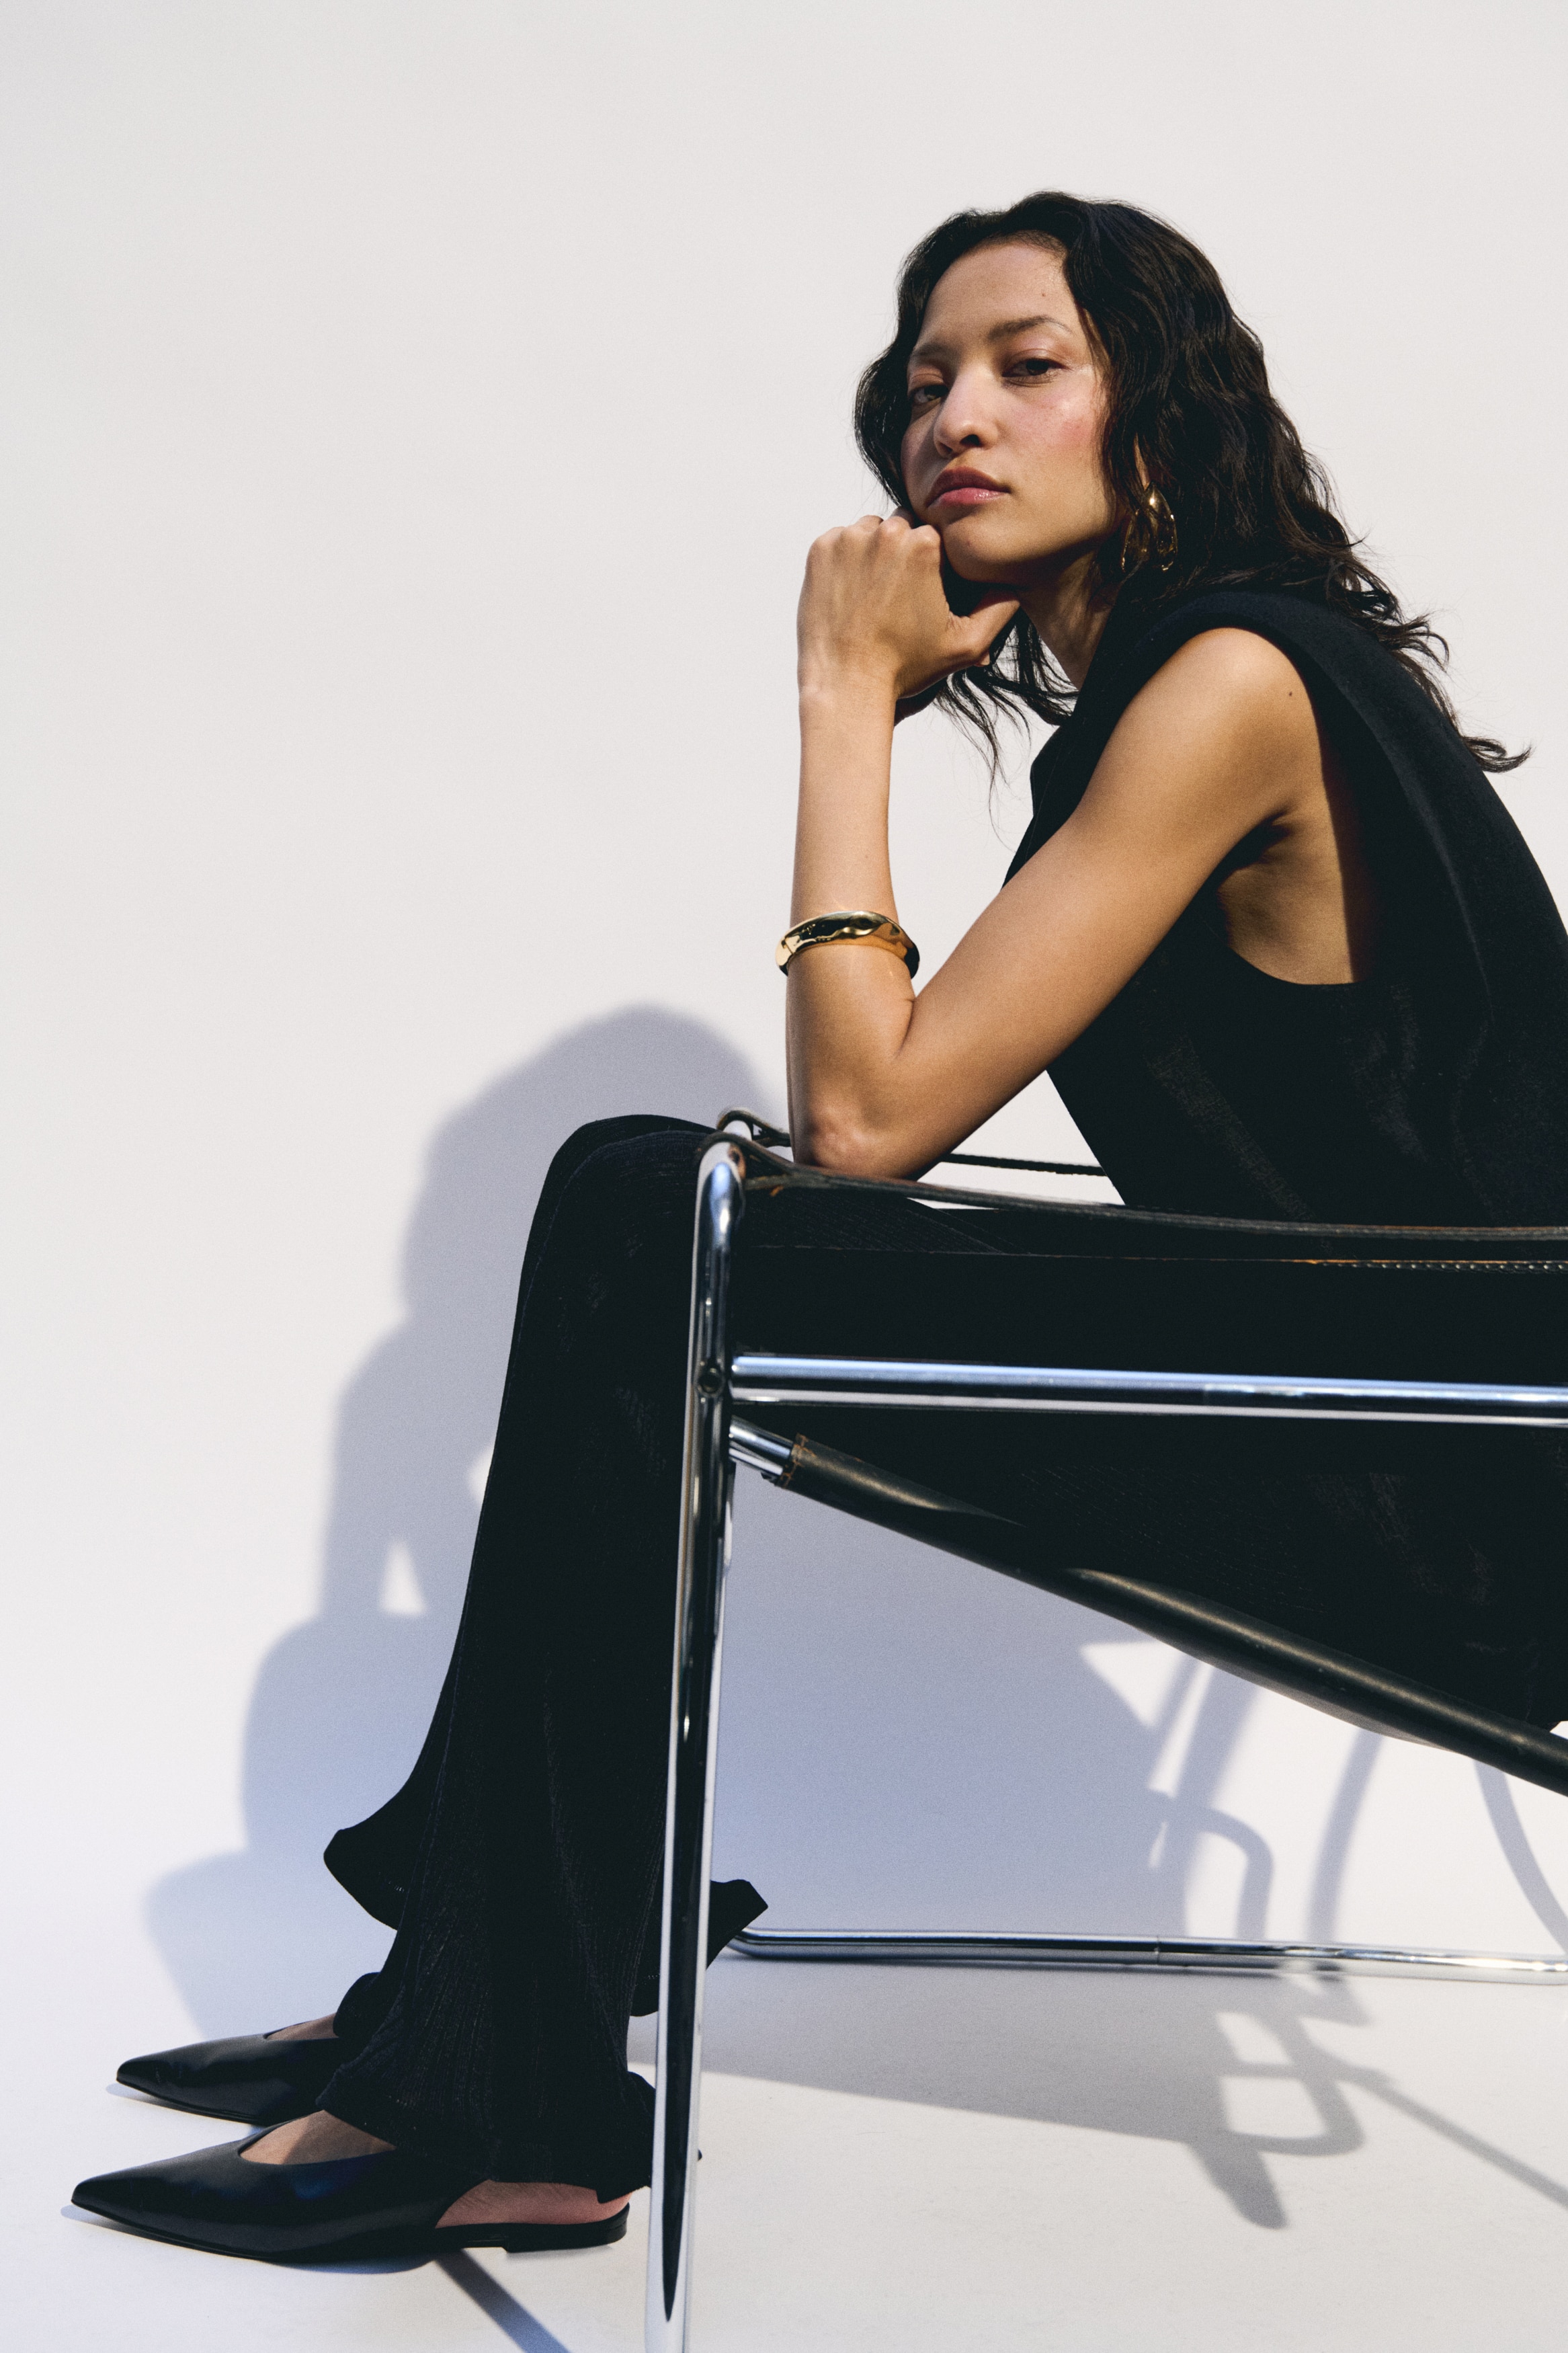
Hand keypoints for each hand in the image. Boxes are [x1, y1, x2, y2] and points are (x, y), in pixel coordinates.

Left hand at [797, 515, 1019, 704]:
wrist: (846, 685)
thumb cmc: (906, 667)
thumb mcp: (965, 645)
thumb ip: (1000, 608)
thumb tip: (1016, 580)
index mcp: (926, 545)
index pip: (938, 536)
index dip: (935, 564)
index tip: (924, 594)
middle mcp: (887, 532)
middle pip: (904, 527)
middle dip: (905, 554)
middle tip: (898, 597)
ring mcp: (849, 539)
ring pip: (872, 531)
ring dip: (876, 553)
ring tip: (875, 596)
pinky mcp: (820, 549)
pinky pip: (842, 541)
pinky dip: (847, 560)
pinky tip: (853, 594)